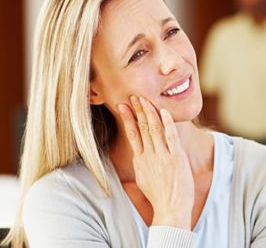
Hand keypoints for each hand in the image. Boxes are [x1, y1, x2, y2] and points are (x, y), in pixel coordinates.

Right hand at [118, 96, 193, 228]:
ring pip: (154, 128)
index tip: (123, 106)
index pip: (132, 133)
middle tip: (134, 96)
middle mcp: (149, 155)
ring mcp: (162, 156)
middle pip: (142, 127)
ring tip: (145, 99)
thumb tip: (139, 152)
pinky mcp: (176, 158)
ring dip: (149, 112)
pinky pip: (171, 137)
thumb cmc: (157, 195)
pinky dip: (167, 123)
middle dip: (138, 110)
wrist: (170, 210)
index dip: (128, 118)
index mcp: (140, 159)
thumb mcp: (142, 178)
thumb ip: (140, 162)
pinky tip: (163, 111)